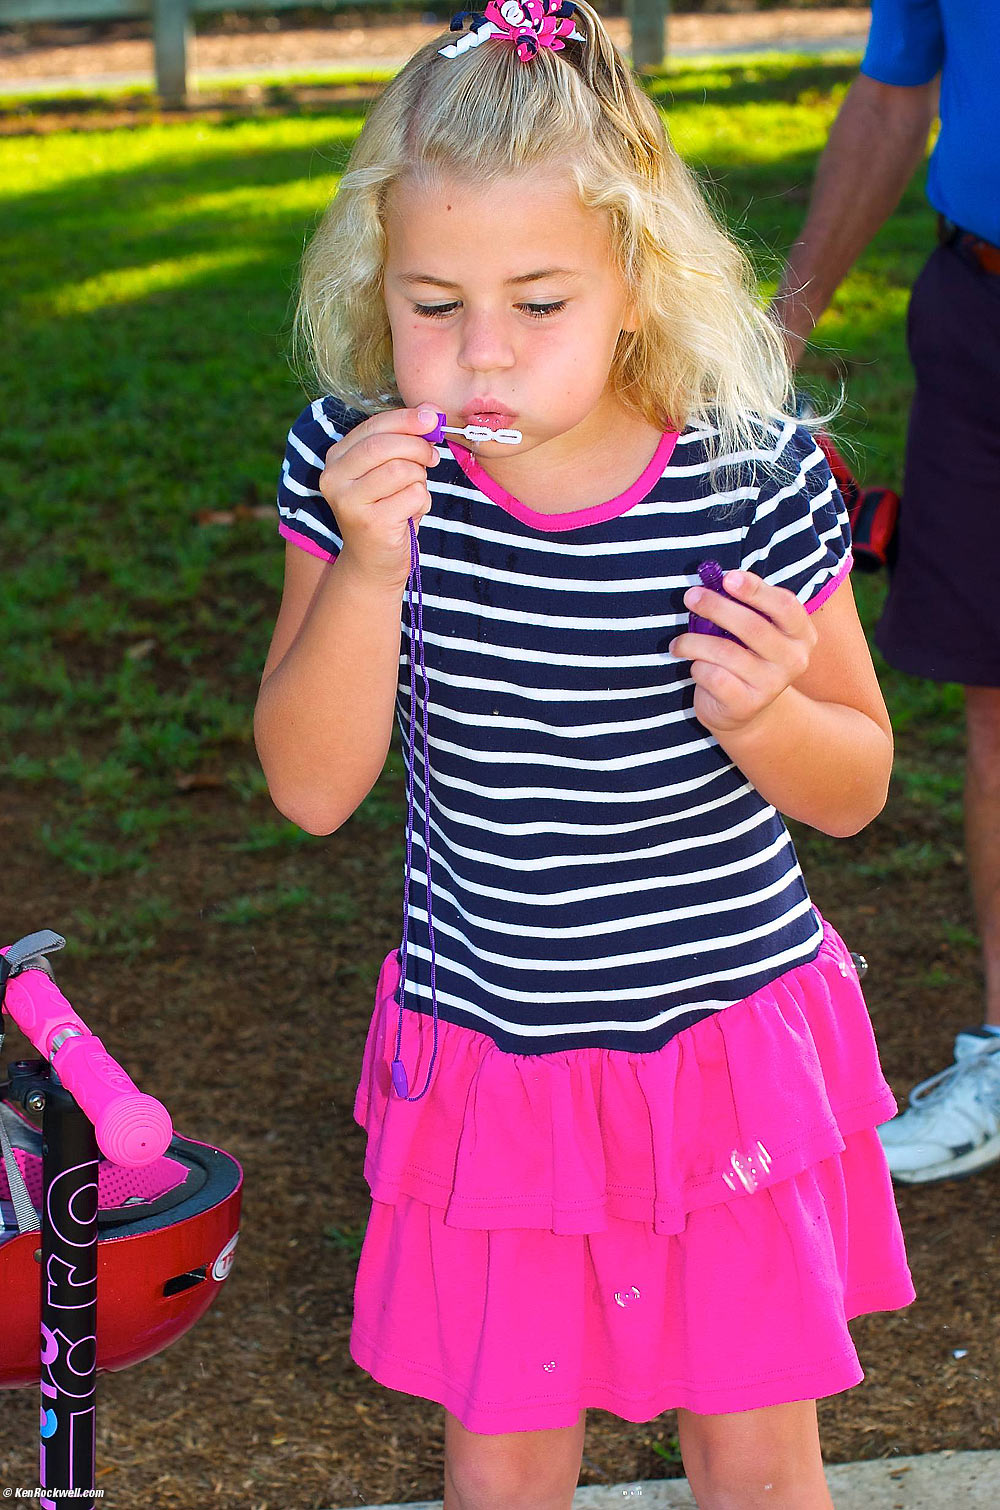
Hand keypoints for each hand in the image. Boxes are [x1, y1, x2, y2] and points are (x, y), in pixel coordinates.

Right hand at [319, 404, 440, 592]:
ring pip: (403, 470)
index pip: (374, 425)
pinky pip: (414, 495)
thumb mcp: (389, 470)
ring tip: (413, 493)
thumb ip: (403, 440)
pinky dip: (422, 502)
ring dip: (419, 480)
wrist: (374, 563)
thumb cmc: (387, 510)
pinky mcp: (370, 523)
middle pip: (387, 445)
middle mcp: (334, 478)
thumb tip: (432, 411)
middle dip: (418, 447)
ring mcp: (348, 501)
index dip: (407, 418)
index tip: (432, 418)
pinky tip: (411, 514)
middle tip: (432, 458)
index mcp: (336, 458)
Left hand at [668, 570, 817, 735]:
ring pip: (726, 652)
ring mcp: (772, 685)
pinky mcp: (747, 704)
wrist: (743, 710)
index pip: (785, 605)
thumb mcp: (754, 632)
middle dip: (716, 607)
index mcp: (801, 634)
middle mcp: (793, 660)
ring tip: (678, 642)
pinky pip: (714, 676)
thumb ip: (743, 608)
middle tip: (691, 597)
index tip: (728, 578)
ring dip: (694, 641)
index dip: (755, 589)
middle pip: (752, 626)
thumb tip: (711, 583)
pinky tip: (694, 666)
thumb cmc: (745, 658)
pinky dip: (697, 667)